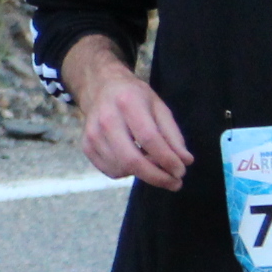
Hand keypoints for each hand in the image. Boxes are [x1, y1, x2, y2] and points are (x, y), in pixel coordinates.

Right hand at [62, 35, 190, 190]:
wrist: (100, 87)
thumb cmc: (134, 97)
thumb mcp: (159, 107)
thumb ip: (173, 135)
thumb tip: (185, 161)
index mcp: (128, 103)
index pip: (149, 138)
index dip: (167, 159)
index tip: (181, 172)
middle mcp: (106, 119)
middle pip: (132, 159)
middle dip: (156, 177)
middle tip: (174, 183)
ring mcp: (92, 134)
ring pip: (122, 169)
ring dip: (144, 174)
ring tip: (154, 163)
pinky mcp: (86, 146)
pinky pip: (111, 171)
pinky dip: (127, 172)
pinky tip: (134, 160)